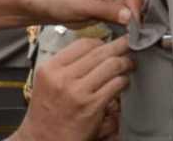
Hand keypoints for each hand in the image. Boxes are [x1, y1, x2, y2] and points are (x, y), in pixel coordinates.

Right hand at [13, 37, 133, 140]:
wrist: (43, 140)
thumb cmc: (46, 114)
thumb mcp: (47, 82)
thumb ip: (65, 66)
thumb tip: (91, 53)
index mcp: (50, 68)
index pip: (82, 44)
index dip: (100, 42)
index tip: (107, 43)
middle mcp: (63, 77)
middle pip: (99, 52)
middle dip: (118, 46)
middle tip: (128, 44)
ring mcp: (78, 91)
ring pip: (110, 65)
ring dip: (125, 63)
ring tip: (129, 63)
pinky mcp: (92, 105)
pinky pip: (115, 85)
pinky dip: (123, 81)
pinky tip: (124, 81)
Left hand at [35, 0, 142, 27]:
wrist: (44, 6)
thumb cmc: (56, 0)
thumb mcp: (81, 6)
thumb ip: (107, 10)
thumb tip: (131, 16)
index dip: (135, 6)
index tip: (136, 25)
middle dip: (133, 13)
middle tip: (132, 32)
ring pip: (130, 5)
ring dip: (128, 18)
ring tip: (123, 31)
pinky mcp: (109, 0)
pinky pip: (123, 11)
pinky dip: (122, 20)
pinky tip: (118, 28)